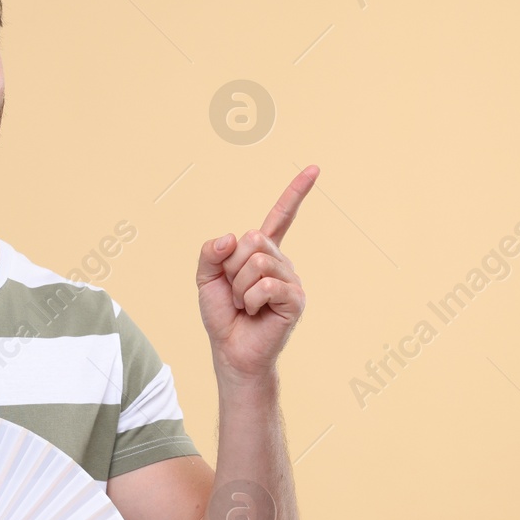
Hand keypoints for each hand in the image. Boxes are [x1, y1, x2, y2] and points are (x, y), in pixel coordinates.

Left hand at [196, 165, 317, 380]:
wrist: (231, 351)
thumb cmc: (223, 316)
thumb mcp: (206, 278)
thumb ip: (211, 252)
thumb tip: (232, 237)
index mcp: (263, 252)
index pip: (280, 217)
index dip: (296, 193)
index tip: (314, 168)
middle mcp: (281, 261)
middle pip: (253, 239)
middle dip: (232, 267)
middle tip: (235, 292)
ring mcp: (291, 279)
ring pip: (258, 262)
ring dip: (239, 287)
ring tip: (244, 304)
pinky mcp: (295, 299)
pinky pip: (266, 284)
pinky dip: (250, 299)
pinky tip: (254, 312)